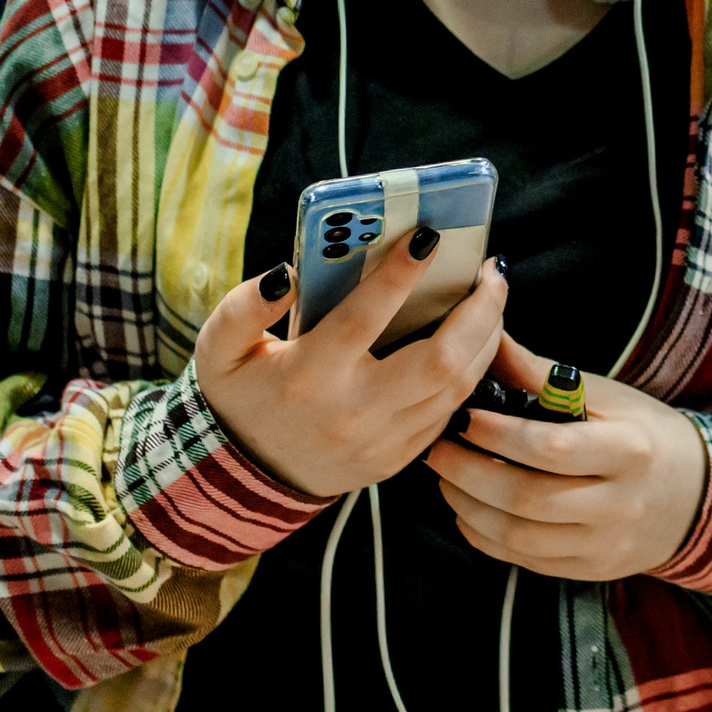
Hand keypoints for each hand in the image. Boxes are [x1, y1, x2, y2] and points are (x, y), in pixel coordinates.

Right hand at [194, 232, 508, 497]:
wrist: (248, 475)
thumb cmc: (241, 397)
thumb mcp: (220, 350)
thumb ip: (243, 308)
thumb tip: (287, 274)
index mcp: (309, 377)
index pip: (364, 318)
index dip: (399, 275)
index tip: (429, 236)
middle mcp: (353, 411)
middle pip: (440, 361)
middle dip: (479, 310)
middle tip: (491, 270)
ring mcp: (382, 441)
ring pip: (458, 386)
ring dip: (486, 336)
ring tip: (491, 296)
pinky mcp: (399, 458)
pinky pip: (451, 411)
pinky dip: (472, 370)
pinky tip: (476, 338)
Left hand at [424, 335, 707, 580]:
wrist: (695, 495)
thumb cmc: (644, 434)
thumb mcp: (608, 396)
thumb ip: (543, 373)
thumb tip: (487, 335)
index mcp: (629, 449)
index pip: (554, 448)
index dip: (500, 436)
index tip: (465, 417)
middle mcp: (620, 503)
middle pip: (529, 498)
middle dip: (471, 474)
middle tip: (438, 449)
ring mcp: (605, 545)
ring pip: (520, 537)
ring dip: (469, 509)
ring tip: (445, 479)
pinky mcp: (590, 570)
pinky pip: (525, 562)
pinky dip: (486, 538)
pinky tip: (467, 512)